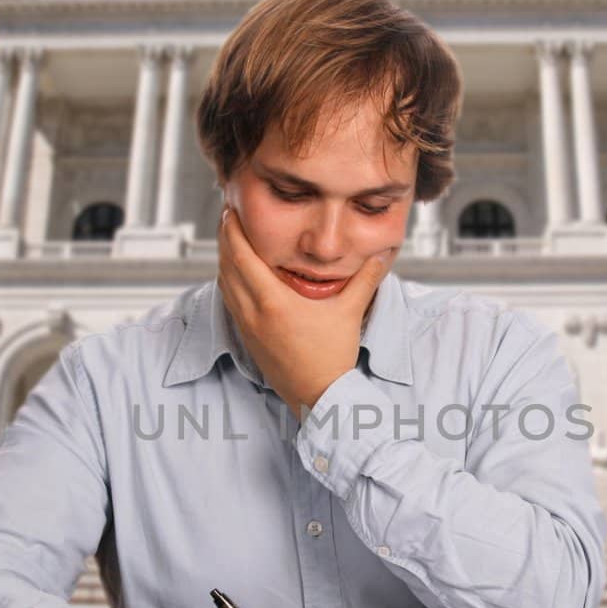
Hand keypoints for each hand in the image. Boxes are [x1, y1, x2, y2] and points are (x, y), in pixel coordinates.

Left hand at [216, 203, 396, 414]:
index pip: (242, 257)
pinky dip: (229, 282)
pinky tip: (238, 275)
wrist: (319, 396)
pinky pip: (230, 302)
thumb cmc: (333, 357)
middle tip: (228, 218)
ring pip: (224, 285)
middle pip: (226, 267)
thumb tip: (382, 254)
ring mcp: (248, 327)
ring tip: (231, 241)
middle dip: (225, 240)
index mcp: (274, 303)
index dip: (233, 232)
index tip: (232, 211)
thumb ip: (365, 279)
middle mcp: (254, 314)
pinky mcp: (248, 338)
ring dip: (224, 260)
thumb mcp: (350, 312)